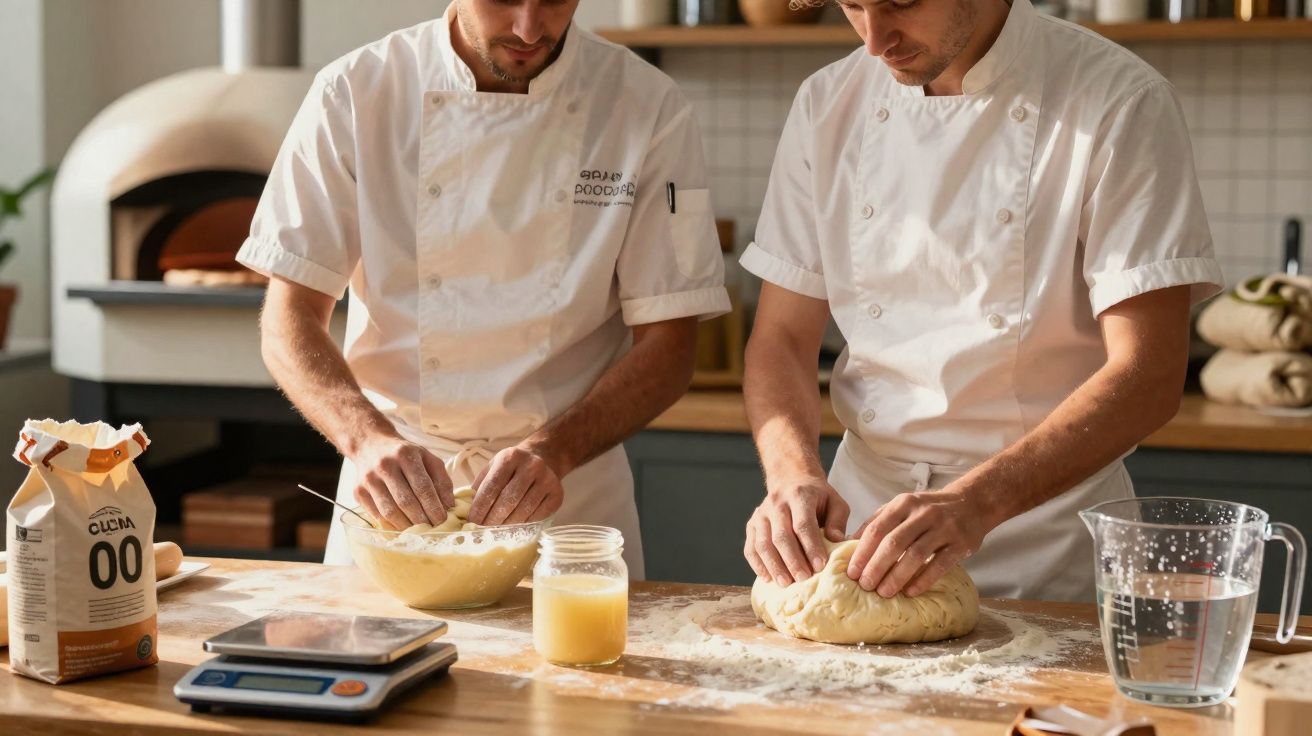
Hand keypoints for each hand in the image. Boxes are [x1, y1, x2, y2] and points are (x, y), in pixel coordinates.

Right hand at [349, 434, 454, 530]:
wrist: (370, 444)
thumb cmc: (404, 454)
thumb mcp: (426, 457)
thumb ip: (441, 479)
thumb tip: (449, 506)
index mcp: (405, 455)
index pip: (422, 487)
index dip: (434, 507)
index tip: (443, 520)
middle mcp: (385, 466)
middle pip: (406, 501)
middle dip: (422, 520)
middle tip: (433, 530)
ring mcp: (369, 480)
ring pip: (390, 512)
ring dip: (407, 527)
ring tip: (419, 532)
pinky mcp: (358, 492)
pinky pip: (377, 516)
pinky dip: (392, 526)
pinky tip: (403, 529)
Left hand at [467, 444, 563, 525]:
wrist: (543, 457)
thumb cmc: (512, 467)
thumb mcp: (493, 467)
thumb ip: (480, 485)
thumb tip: (463, 509)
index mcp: (510, 457)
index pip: (492, 486)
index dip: (480, 507)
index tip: (471, 521)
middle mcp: (531, 466)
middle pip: (508, 500)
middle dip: (493, 519)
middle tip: (482, 530)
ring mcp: (547, 480)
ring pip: (524, 510)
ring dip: (507, 524)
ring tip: (497, 531)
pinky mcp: (557, 494)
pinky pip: (538, 515)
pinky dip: (524, 524)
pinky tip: (515, 527)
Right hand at [744, 477, 849, 586]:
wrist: (791, 479)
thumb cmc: (817, 497)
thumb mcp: (835, 502)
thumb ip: (838, 520)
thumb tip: (837, 541)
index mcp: (799, 496)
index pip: (803, 524)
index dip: (811, 546)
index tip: (821, 566)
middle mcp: (776, 504)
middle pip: (781, 536)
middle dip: (792, 560)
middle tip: (804, 578)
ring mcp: (761, 514)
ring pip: (763, 543)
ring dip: (774, 566)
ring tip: (786, 583)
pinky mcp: (751, 524)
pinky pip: (750, 547)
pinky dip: (757, 565)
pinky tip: (767, 578)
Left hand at [846, 485, 992, 598]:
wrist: (971, 503)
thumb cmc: (928, 510)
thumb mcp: (902, 507)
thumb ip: (877, 522)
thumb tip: (848, 544)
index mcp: (903, 504)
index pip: (877, 528)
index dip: (862, 552)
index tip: (851, 572)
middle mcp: (923, 513)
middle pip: (894, 542)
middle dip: (876, 566)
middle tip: (865, 585)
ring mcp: (944, 527)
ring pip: (916, 554)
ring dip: (897, 576)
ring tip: (884, 592)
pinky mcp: (961, 543)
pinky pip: (940, 564)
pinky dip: (924, 579)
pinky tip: (911, 592)